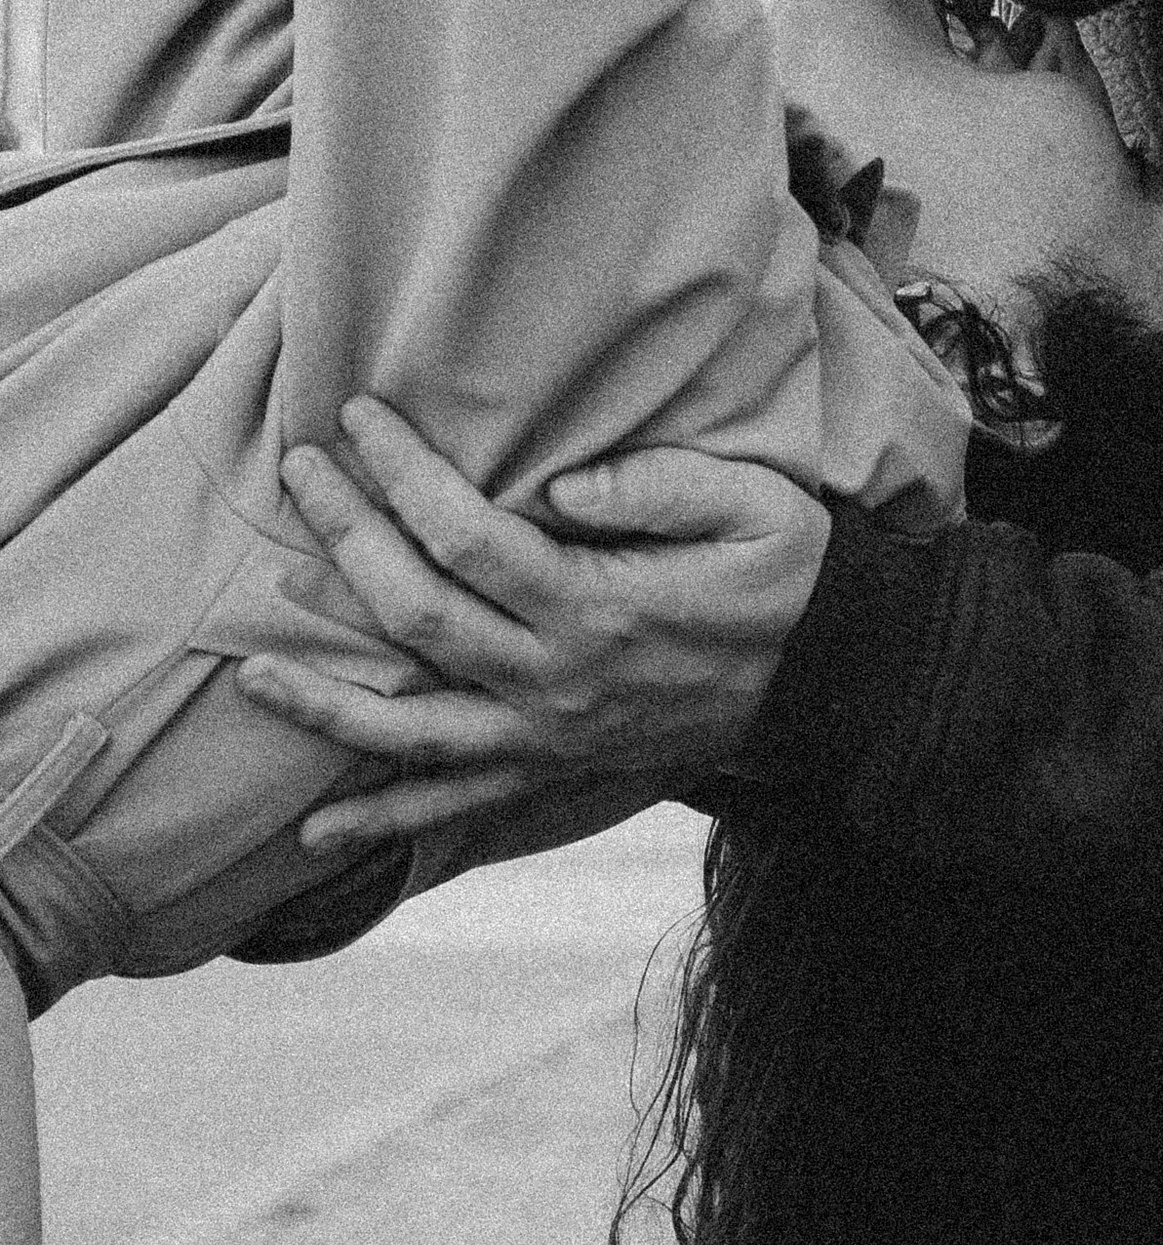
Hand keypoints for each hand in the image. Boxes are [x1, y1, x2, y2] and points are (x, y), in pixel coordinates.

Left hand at [235, 397, 828, 854]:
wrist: (830, 679)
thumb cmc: (788, 576)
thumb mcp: (753, 504)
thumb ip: (658, 486)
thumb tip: (557, 485)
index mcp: (598, 607)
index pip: (467, 534)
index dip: (402, 474)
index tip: (357, 419)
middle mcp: (556, 681)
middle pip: (416, 614)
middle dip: (344, 540)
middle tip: (299, 474)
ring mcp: (548, 738)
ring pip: (410, 728)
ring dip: (324, 701)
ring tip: (250, 672)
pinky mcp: (554, 773)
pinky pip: (455, 803)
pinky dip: (384, 816)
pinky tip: (317, 826)